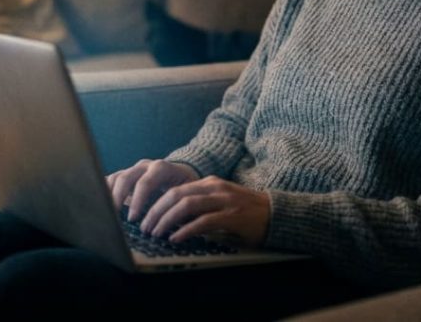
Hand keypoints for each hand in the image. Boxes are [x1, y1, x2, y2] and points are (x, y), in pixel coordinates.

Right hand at [106, 159, 199, 221]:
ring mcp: (134, 169)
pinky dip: (104, 191)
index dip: (137, 201)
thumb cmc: (185, 189)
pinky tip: (100, 205)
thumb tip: (167, 226)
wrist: (183, 175)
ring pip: (116, 178)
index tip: (132, 219)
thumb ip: (176, 206)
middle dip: (119, 199)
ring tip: (106, 214)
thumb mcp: (185, 195)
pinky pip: (111, 180)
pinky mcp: (126, 175)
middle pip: (126, 177)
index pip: (146, 182)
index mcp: (162, 169)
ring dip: (109, 196)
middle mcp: (145, 166)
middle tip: (116, 219)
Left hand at [140, 175, 270, 247]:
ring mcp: (224, 200)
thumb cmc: (245, 212)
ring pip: (186, 206)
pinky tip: (176, 238)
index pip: (176, 189)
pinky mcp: (232, 216)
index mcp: (209, 183)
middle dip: (157, 211)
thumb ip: (199, 206)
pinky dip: (186, 230)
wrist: (275, 214)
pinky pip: (203, 221)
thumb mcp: (219, 203)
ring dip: (167, 220)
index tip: (145, 218)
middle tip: (145, 228)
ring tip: (156, 233)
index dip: (157, 203)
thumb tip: (171, 220)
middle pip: (176, 195)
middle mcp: (214, 188)